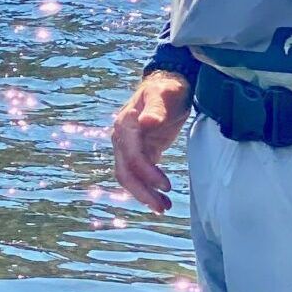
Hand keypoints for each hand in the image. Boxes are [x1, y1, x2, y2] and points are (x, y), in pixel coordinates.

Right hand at [110, 71, 193, 213]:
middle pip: (126, 171)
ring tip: (164, 208)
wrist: (169, 83)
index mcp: (125, 124)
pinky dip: (148, 188)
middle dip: (142, 191)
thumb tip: (146, 122)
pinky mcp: (140, 152)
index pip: (132, 155)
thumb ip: (155, 109)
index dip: (147, 172)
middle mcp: (122, 138)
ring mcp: (129, 146)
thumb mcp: (164, 94)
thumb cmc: (167, 87)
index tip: (165, 185)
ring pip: (130, 176)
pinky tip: (161, 199)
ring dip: (144, 194)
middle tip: (162, 207)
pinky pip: (139, 175)